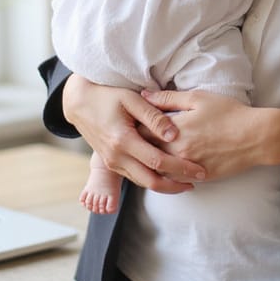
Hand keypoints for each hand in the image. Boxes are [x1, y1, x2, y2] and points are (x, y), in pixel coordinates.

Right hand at [62, 75, 205, 192]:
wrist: (79, 103)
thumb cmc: (107, 96)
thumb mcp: (131, 99)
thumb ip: (154, 117)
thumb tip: (175, 134)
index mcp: (123, 140)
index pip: (158, 161)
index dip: (181, 167)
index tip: (199, 169)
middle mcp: (116, 156)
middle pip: (151, 181)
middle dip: (176, 184)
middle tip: (198, 180)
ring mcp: (112, 162)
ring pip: (143, 182)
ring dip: (166, 185)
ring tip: (187, 180)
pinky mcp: (111, 163)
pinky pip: (135, 177)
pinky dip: (153, 179)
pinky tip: (167, 174)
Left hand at [140, 88, 263, 180]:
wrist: (255, 136)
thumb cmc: (229, 113)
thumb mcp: (198, 98)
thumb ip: (168, 98)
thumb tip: (144, 96)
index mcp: (175, 129)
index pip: (142, 130)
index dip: (134, 126)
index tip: (131, 122)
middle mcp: (178, 150)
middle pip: (147, 150)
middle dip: (139, 144)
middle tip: (134, 138)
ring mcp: (188, 166)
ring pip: (158, 168)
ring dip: (151, 161)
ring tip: (147, 152)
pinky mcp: (199, 177)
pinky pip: (175, 179)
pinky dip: (168, 173)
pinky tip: (168, 165)